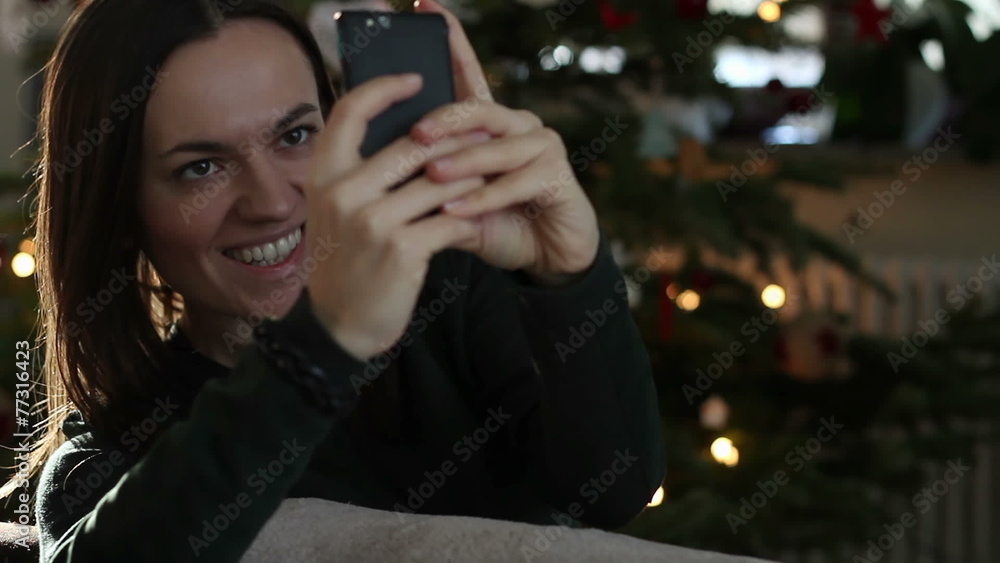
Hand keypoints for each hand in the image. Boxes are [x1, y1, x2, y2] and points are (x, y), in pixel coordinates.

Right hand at [303, 74, 492, 359]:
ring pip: (439, 182)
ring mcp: (372, 220)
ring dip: (471, 179)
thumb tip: (407, 136)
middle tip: (483, 134)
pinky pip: (450, 220)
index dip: (384, 88)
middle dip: (455, 139)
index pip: (350, 111)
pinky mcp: (402, 249)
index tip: (416, 79)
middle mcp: (343, 192)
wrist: (341, 326)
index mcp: (323, 175)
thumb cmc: (346, 264)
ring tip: (490, 175)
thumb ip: (359, 175)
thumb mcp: (335, 213)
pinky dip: (469, 219)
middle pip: (411, 144)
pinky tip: (477, 222)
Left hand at [413, 0, 599, 286]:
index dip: (451, 40)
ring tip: (430, 177)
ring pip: (495, 145)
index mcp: (490, 124)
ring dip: (461, 163)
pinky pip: (515, 182)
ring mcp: (541, 146)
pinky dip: (484, 198)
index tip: (424, 6)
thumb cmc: (497, 222)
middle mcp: (518, 125)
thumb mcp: (453, 200)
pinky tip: (456, 209)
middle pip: (477, 109)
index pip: (468, 75)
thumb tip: (373, 167)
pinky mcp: (558, 175)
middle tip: (413, 135)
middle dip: (442, 120)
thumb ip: (426, 182)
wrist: (546, 257)